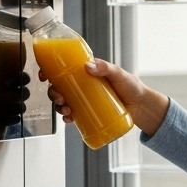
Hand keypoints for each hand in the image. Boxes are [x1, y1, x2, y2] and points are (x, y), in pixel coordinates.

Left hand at [0, 71, 29, 141]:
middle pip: (23, 94)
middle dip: (5, 98)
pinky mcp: (13, 118)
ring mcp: (16, 106)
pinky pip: (15, 120)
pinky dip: (5, 121)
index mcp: (10, 82)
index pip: (25, 78)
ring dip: (3, 111)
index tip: (6, 84)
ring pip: (19, 108)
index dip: (21, 80)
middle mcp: (17, 93)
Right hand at [43, 59, 169, 135]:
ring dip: (59, 106)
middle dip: (54, 93)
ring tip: (66, 110)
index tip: (44, 76)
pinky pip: (74, 115)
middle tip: (60, 98)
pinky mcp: (90, 113)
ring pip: (65, 102)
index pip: (64, 70)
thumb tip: (88, 66)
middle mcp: (84, 85)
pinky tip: (69, 119)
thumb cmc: (132, 87)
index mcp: (87, 72)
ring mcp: (86, 100)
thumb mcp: (119, 74)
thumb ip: (106, 68)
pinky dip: (68, 117)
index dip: (50, 72)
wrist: (142, 107)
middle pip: (60, 87)